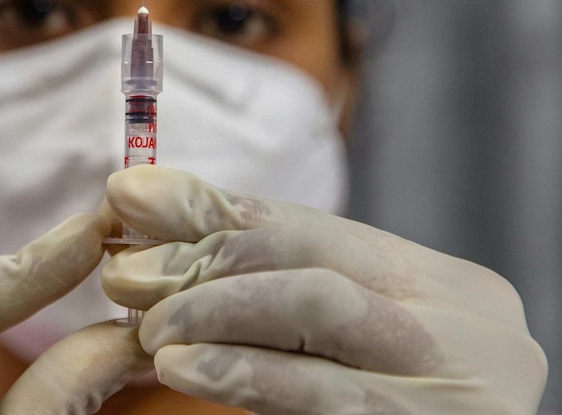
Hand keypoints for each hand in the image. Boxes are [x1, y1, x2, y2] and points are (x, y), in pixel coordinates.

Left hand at [102, 166, 547, 413]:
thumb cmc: (397, 406)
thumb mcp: (350, 338)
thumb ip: (278, 284)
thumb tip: (159, 224)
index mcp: (441, 284)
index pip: (311, 226)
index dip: (211, 206)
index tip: (131, 193)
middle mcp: (460, 318)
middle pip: (311, 257)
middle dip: (204, 255)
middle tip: (126, 272)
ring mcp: (453, 378)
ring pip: (315, 306)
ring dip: (213, 307)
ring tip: (149, 326)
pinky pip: (321, 392)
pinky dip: (242, 372)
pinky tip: (183, 369)